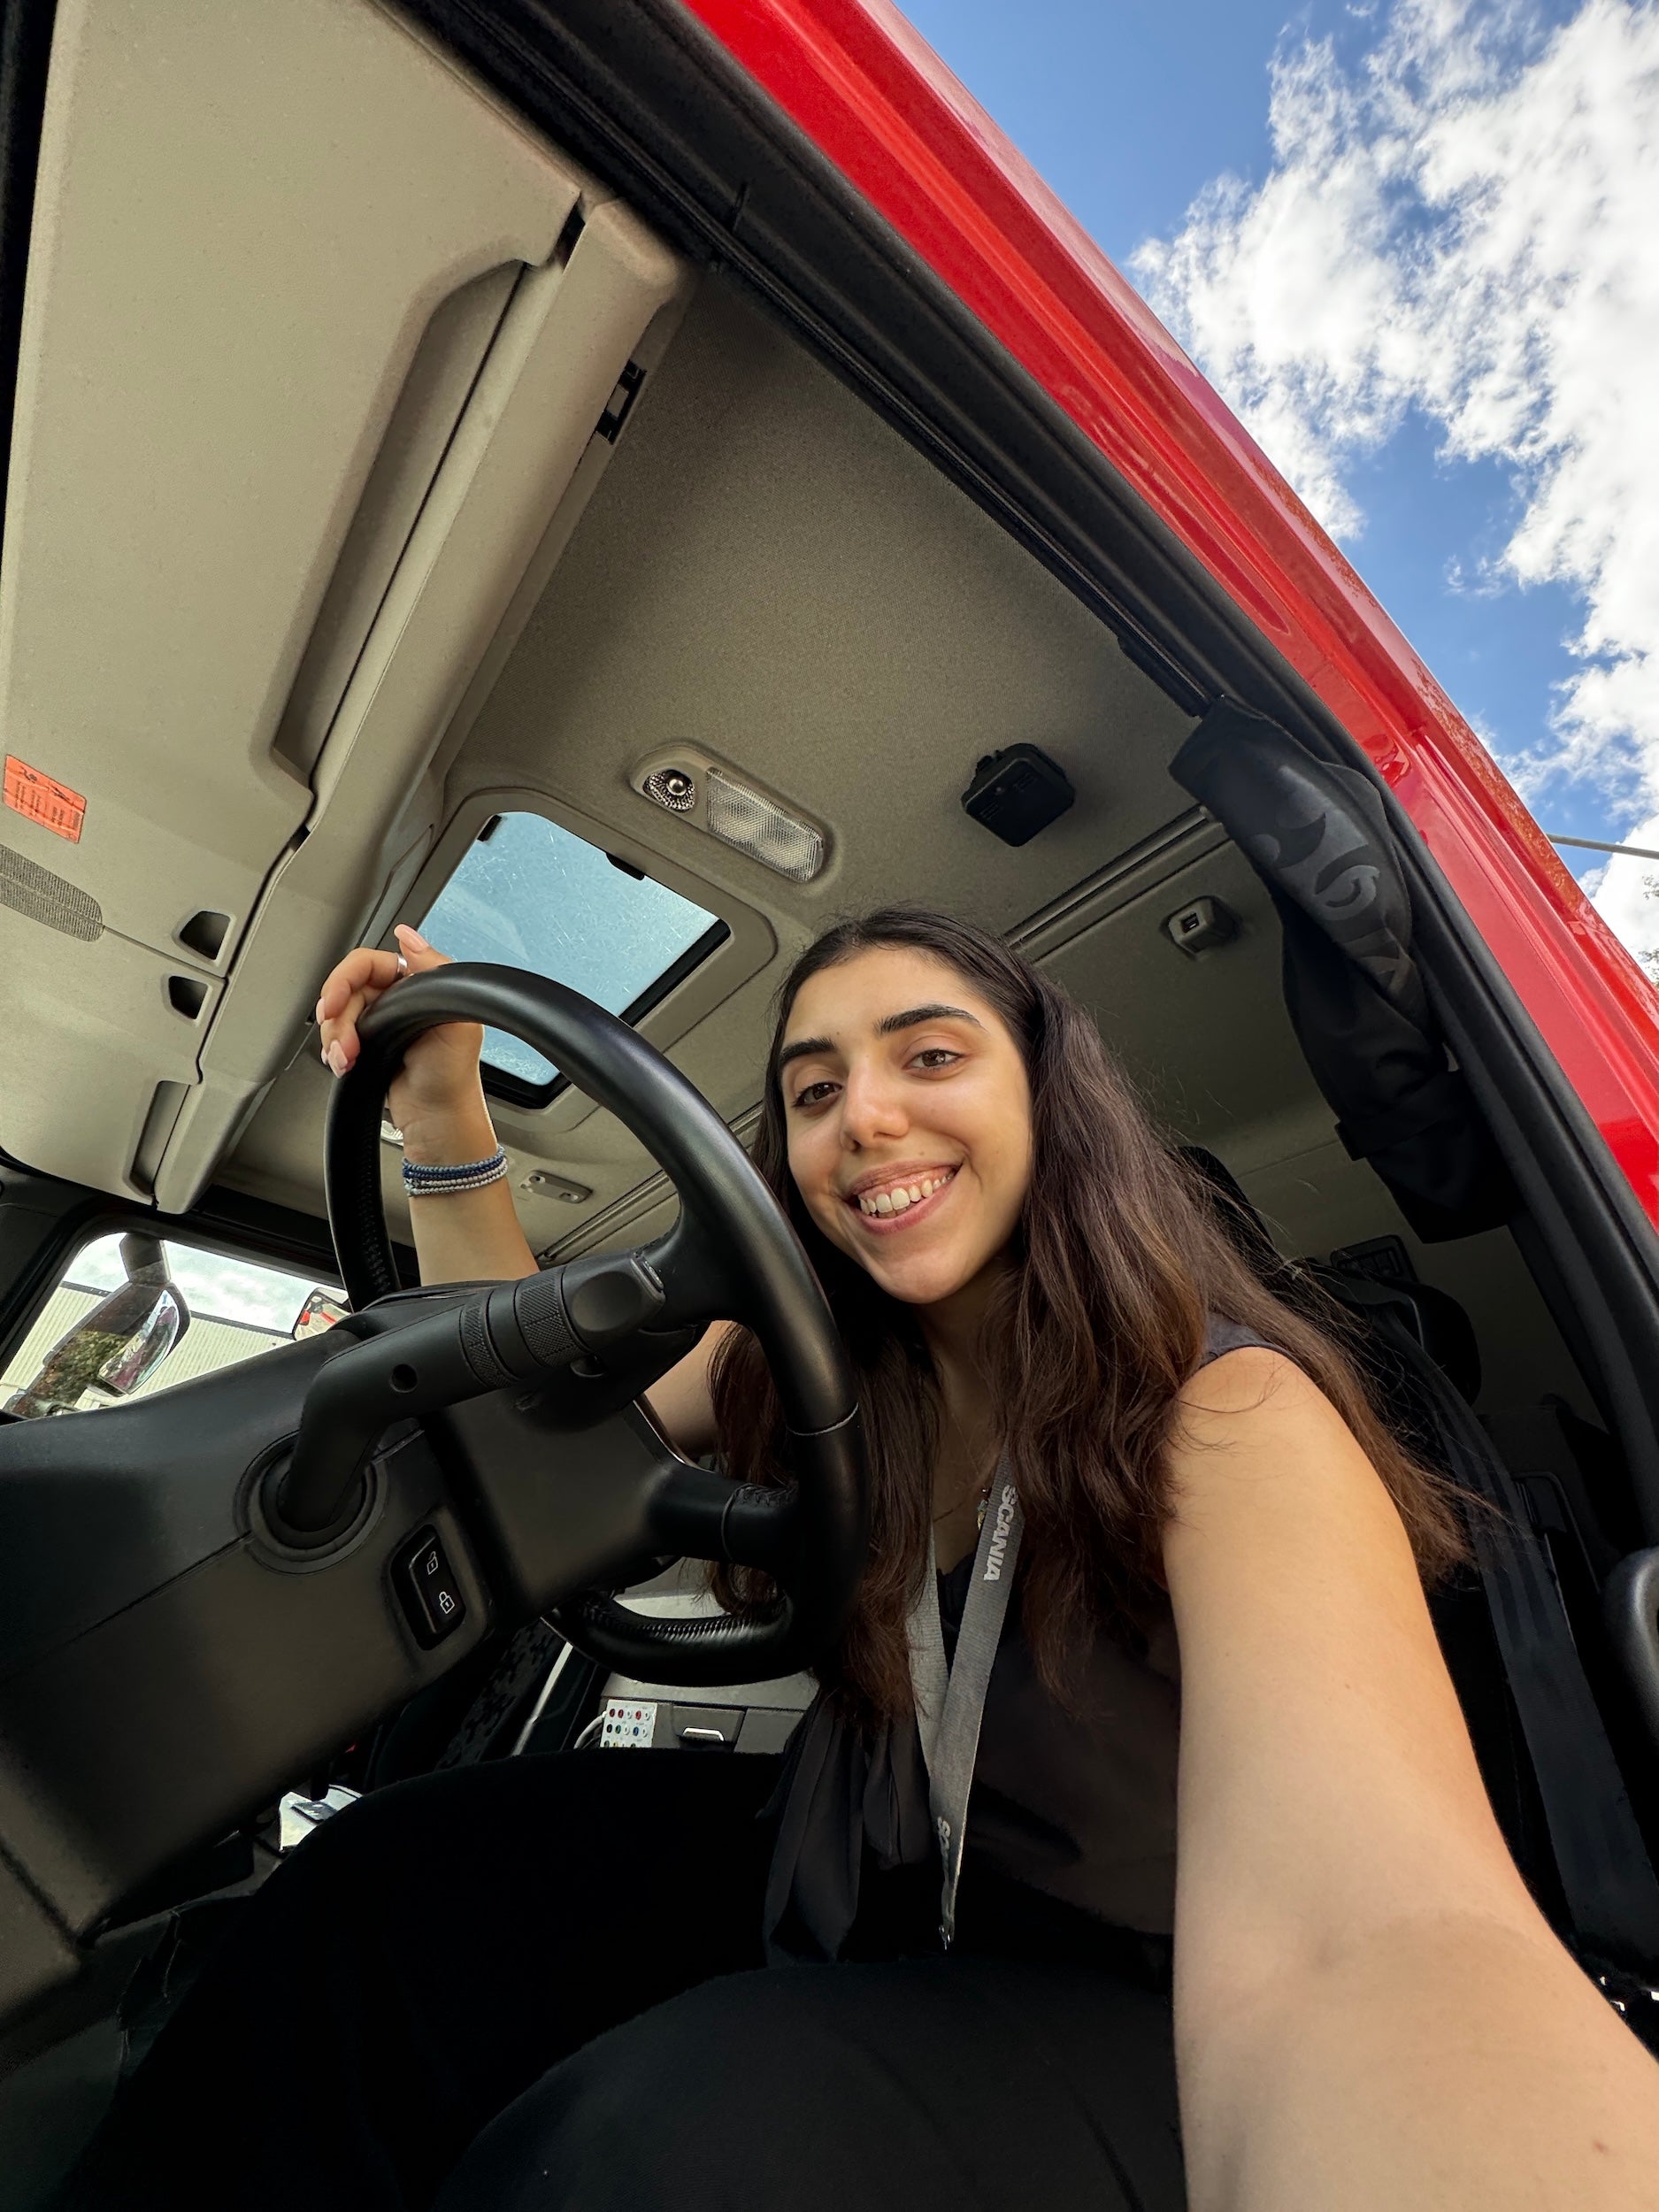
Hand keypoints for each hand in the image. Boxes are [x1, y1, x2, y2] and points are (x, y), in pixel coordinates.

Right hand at [314, 926, 486, 1143]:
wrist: (437, 1121)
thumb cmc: (453, 1076)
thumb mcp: (455, 1021)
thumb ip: (435, 975)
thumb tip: (410, 937)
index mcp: (418, 984)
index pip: (368, 963)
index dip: (345, 978)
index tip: (335, 1001)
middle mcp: (397, 999)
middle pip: (346, 990)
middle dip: (337, 1016)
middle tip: (341, 1039)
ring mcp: (380, 1023)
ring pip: (337, 1015)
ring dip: (334, 1038)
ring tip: (348, 1059)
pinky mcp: (367, 1046)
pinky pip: (337, 1038)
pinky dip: (333, 1051)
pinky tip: (344, 1064)